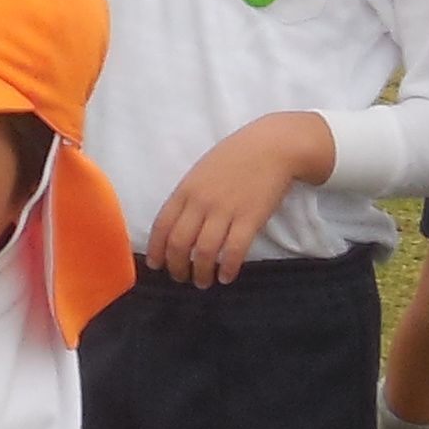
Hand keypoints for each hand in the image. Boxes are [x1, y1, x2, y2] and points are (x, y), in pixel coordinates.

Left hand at [145, 112, 331, 285]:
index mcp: (186, 189)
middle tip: (181, 278)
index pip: (162, 226)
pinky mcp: (250, 219)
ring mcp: (226, 210)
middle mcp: (202, 202)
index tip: (157, 265)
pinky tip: (225, 277)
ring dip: (201, 273)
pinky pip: (235, 250)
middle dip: (177, 267)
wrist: (272, 146)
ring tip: (203, 282)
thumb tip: (177, 224)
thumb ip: (188, 196)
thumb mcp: (201, 171)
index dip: (156, 250)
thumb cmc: (235, 157)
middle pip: (180, 244)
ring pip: (205, 252)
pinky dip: (228, 268)